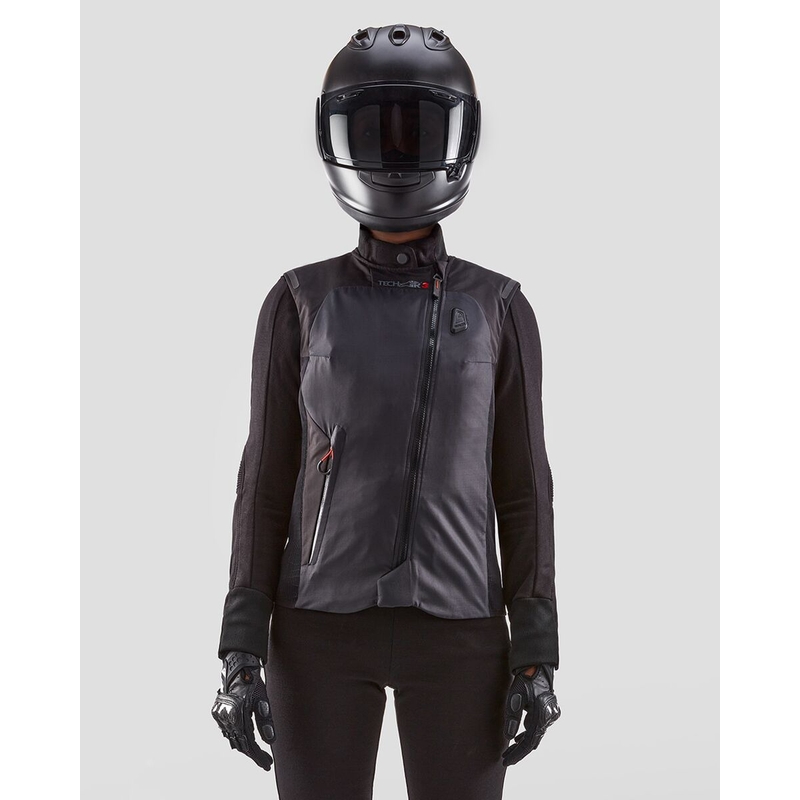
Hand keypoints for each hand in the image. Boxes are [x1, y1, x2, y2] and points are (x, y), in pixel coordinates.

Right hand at [210, 650, 275, 770]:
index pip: (249, 744)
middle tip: (264, 761)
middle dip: (253, 754)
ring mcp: (220, 716)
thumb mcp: (263, 700)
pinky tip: (242, 741)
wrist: (237, 667)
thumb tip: (271, 741)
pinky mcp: (216, 713)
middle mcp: (226, 718)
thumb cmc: (253, 683)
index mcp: (238, 715)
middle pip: (240, 744)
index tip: (267, 765)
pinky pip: (226, 731)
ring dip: (244, 747)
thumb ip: (266, 721)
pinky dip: (235, 738)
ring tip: (256, 754)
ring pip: (232, 739)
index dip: (258, 756)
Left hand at [502, 663, 560, 765]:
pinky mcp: (550, 712)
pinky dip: (529, 734)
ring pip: (536, 735)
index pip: (528, 742)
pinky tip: (520, 738)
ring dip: (524, 743)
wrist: (537, 667)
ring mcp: (551, 715)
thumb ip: (512, 717)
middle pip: (533, 741)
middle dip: (519, 751)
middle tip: (506, 758)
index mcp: (540, 715)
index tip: (507, 761)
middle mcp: (548, 718)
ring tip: (510, 751)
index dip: (517, 754)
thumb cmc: (524, 681)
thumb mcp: (514, 697)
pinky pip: (539, 728)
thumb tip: (509, 737)